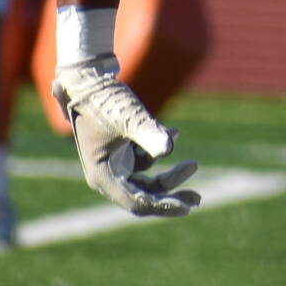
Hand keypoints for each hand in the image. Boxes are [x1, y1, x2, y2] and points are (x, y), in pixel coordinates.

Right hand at [51, 55, 201, 217]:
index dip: (163, 206)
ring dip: (169, 176)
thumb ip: (148, 133)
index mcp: (102, 175)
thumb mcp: (128, 118)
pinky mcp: (120, 151)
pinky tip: (176, 131)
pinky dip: (160, 148)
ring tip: (193, 164)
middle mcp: (106, 175)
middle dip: (170, 196)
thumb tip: (169, 149)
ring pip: (146, 181)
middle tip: (198, 199)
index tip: (187, 207)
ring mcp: (113, 163)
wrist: (87, 78)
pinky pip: (145, 160)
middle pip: (143, 196)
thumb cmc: (104, 99)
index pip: (136, 202)